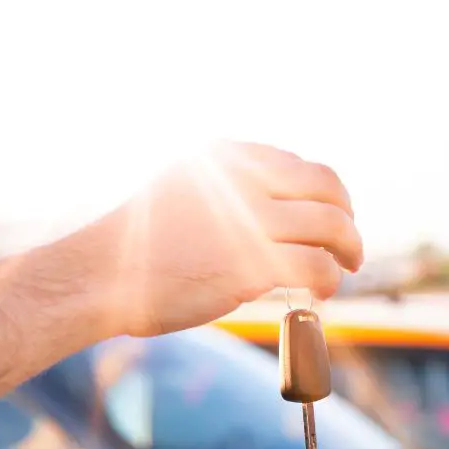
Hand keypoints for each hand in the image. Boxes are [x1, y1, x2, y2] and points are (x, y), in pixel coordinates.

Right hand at [57, 141, 362, 337]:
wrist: (99, 277)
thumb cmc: (135, 247)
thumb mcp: (182, 193)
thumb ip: (228, 194)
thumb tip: (277, 215)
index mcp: (227, 155)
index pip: (298, 166)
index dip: (324, 194)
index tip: (328, 217)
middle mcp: (243, 177)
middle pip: (326, 186)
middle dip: (346, 216)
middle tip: (349, 245)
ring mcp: (250, 218)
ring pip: (331, 225)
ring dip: (349, 249)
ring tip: (345, 269)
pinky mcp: (252, 262)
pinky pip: (316, 267)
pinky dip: (329, 280)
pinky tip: (323, 293)